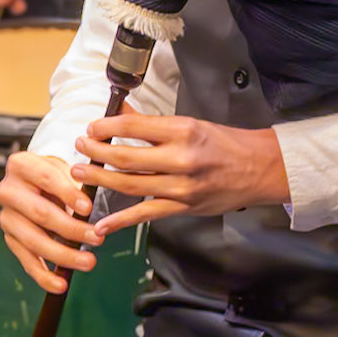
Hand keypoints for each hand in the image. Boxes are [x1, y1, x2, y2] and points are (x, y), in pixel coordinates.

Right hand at [0, 152, 98, 292]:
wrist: (35, 181)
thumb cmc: (56, 174)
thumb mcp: (65, 168)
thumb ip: (76, 182)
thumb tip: (88, 208)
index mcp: (21, 164)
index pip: (46, 178)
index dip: (68, 193)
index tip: (89, 208)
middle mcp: (7, 190)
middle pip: (40, 213)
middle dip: (71, 229)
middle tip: (98, 239)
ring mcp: (6, 217)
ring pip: (34, 241)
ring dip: (63, 255)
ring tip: (89, 262)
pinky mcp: (10, 239)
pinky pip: (26, 260)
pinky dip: (44, 275)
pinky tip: (60, 284)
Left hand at [71, 113, 290, 238]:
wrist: (258, 168)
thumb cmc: (226, 143)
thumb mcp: (191, 124)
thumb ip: (153, 123)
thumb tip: (120, 111)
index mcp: (184, 131)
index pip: (134, 127)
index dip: (106, 127)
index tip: (92, 128)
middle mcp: (182, 158)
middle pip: (127, 157)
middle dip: (96, 152)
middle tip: (79, 148)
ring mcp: (182, 187)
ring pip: (131, 185)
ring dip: (100, 180)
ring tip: (78, 174)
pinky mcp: (183, 208)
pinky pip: (145, 214)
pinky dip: (121, 220)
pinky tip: (102, 224)